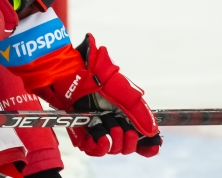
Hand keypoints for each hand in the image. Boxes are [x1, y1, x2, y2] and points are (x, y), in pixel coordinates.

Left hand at [32, 34, 161, 156]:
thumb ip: (138, 110)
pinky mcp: (80, 129)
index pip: (140, 134)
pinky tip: (102, 139)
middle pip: (127, 145)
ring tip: (112, 129)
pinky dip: (99, 148)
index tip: (152, 145)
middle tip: (126, 131)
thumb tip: (152, 131)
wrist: (68, 72)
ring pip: (112, 148)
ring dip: (116, 144)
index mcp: (124, 111)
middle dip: (130, 142)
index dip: (147, 143)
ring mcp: (96, 125)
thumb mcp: (121, 89)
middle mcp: (111, 120)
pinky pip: (92, 149)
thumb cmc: (94, 74)